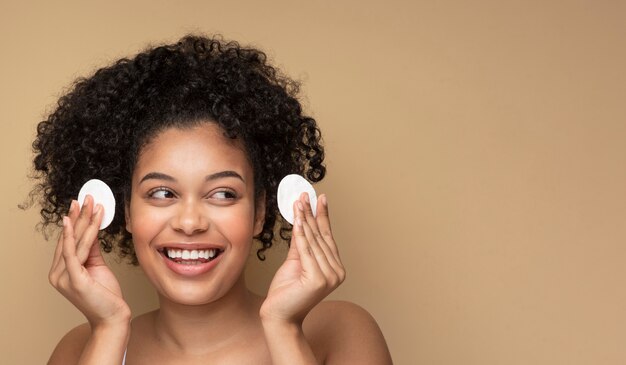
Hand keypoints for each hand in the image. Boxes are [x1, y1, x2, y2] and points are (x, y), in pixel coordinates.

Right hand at [48, 195, 129, 327]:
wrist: (113, 317)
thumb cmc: (106, 295)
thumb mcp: (97, 267)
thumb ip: (91, 250)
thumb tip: (91, 229)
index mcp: (61, 271)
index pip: (67, 241)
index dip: (74, 221)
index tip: (80, 203)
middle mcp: (57, 274)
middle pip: (69, 239)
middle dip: (78, 215)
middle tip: (86, 196)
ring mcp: (63, 278)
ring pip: (74, 242)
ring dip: (83, 220)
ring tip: (90, 203)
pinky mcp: (73, 280)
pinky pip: (73, 253)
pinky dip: (73, 235)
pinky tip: (74, 221)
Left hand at [260, 193, 345, 324]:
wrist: (279, 315)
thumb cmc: (286, 292)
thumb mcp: (295, 262)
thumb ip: (301, 244)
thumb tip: (302, 221)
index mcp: (335, 268)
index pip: (327, 237)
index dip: (323, 216)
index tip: (320, 198)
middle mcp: (337, 272)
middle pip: (321, 236)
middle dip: (312, 213)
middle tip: (305, 194)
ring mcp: (330, 277)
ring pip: (314, 241)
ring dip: (305, 219)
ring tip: (299, 201)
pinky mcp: (318, 279)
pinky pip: (306, 250)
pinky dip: (301, 233)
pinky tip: (298, 219)